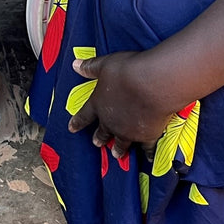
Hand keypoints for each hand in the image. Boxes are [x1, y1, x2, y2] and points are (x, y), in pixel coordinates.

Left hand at [67, 52, 183, 158]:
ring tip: (117, 154)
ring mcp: (129, 130)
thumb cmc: (128, 71)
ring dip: (119, 148)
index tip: (71, 128)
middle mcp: (111, 121)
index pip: (84, 115)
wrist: (153, 84)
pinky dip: (148, 153)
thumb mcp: (105, 65)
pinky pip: (146, 147)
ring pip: (121, 143)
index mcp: (98, 104)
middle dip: (99, 137)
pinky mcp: (147, 135)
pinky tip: (149, 158)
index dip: (77, 122)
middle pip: (103, 132)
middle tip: (96, 143)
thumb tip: (74, 65)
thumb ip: (90, 67)